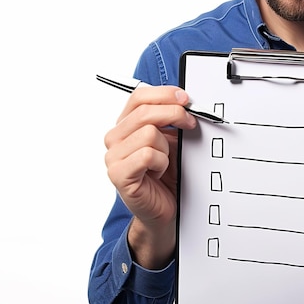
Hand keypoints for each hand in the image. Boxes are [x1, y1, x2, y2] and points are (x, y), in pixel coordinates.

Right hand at [103, 85, 196, 266]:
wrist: (164, 210)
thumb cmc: (166, 177)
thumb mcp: (170, 141)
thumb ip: (170, 121)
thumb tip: (184, 102)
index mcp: (125, 126)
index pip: (139, 96)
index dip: (164, 94)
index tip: (186, 99)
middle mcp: (114, 139)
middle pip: (145, 111)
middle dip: (175, 114)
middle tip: (190, 124)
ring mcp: (113, 157)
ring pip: (149, 133)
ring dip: (166, 148)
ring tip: (164, 162)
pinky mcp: (119, 175)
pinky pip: (147, 154)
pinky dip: (161, 162)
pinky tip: (158, 172)